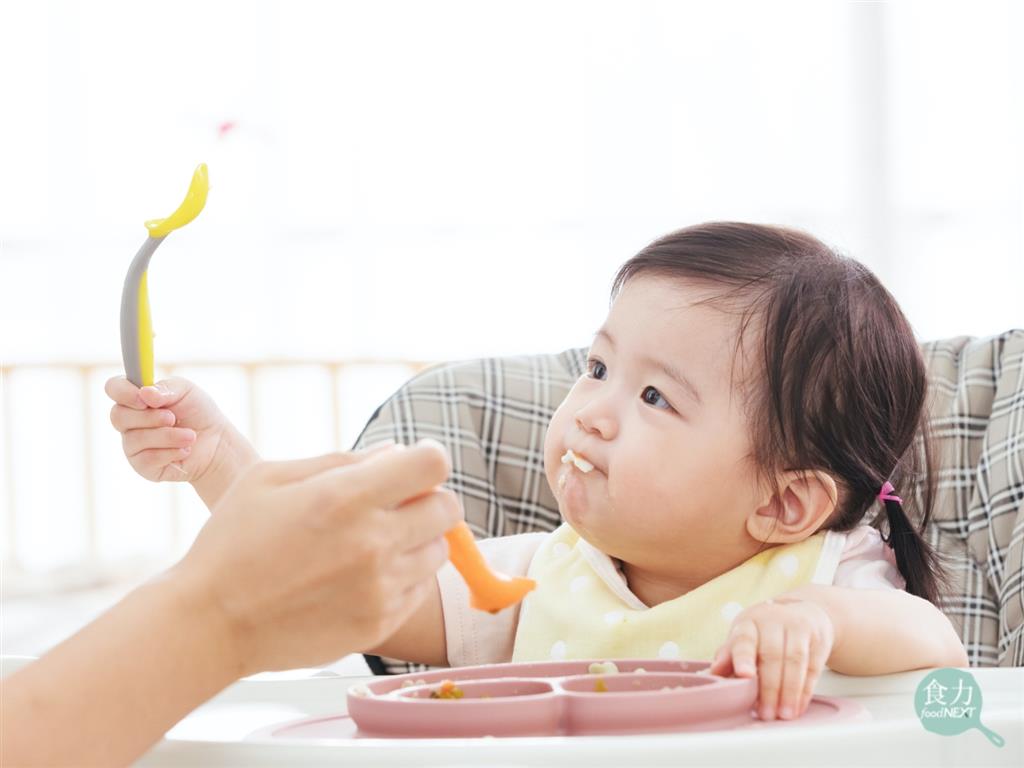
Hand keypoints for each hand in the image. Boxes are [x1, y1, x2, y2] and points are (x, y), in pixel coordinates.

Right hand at [104, 375, 257, 507]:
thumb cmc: (198, 412)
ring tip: (190, 436)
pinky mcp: (142, 465)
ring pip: (134, 439)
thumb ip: (165, 388)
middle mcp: (129, 421)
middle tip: (173, 418)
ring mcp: (132, 444)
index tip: (144, 398)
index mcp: (136, 397)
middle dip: (149, 417)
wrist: (216, 442)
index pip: (114, 388)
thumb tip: (144, 393)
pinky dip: (171, 453)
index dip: (123, 392)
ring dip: (168, 436)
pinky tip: (184, 450)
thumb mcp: (187, 391)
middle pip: (118, 416)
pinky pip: (146, 459)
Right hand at [175, 440, 462, 673]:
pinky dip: (404, 578)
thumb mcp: (272, 478)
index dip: (426, 459)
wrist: (211, 623)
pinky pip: (420, 590)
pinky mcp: (378, 624)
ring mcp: (379, 589)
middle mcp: (371, 543)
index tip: (410, 467)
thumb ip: (341, 461)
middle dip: (428, 499)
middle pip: (448, 508)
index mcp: (344, 498)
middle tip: (395, 505)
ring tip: (374, 544)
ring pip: (439, 550)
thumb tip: (395, 452)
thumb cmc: (232, 542)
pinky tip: (363, 576)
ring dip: (418, 540)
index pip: (432, 464)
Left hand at [708, 595, 835, 720]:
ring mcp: (798, 627)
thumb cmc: (766, 630)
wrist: (802, 610)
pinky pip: (813, 667)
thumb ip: (729, 655)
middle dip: (769, 687)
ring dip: (789, 692)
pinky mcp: (818, 638)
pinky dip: (805, 690)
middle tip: (766, 713)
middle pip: (773, 654)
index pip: (745, 639)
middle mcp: (774, 620)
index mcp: (749, 622)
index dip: (743, 657)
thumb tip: (714, 675)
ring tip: (784, 714)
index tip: (744, 675)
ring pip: (795, 661)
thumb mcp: (744, 637)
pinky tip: (798, 706)